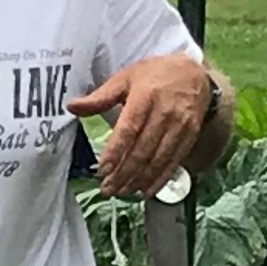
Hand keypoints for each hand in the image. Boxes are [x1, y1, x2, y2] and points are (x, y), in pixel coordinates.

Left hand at [75, 49, 219, 197]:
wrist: (195, 73)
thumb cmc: (156, 75)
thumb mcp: (126, 78)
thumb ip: (100, 96)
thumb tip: (72, 106)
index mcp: (145, 96)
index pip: (129, 129)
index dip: (116, 152)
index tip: (103, 170)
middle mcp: (165, 112)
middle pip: (142, 149)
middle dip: (124, 173)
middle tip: (108, 189)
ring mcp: (180, 125)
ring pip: (158, 159)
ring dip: (139, 180)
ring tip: (122, 192)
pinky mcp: (190, 135)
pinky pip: (174, 161)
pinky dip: (160, 179)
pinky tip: (146, 190)